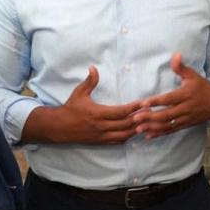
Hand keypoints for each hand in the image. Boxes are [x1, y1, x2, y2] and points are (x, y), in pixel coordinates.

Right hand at [22, 66, 141, 144]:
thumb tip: (94, 67)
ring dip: (136, 129)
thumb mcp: (79, 93)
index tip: (143, 103)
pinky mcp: (100, 142)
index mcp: (97, 113)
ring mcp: (101, 136)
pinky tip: (134, 131)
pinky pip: (118, 141)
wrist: (59, 127)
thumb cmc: (71, 108)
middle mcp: (101, 126)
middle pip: (125, 124)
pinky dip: (128, 137)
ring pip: (124, 135)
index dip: (134, 108)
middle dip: (139, 118)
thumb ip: (89, 81)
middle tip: (150, 112)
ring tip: (146, 122)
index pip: (120, 112)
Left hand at [132, 53, 209, 138]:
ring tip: (138, 129)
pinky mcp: (185, 125)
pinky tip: (148, 135)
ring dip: (152, 127)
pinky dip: (160, 133)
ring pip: (167, 125)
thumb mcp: (193, 75)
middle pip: (166, 115)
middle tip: (135, 118)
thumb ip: (181, 67)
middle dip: (150, 117)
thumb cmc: (203, 87)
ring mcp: (185, 118)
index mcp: (186, 95)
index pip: (169, 99)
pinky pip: (171, 130)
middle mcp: (185, 108)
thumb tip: (175, 55)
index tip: (143, 103)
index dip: (156, 101)